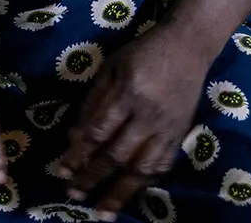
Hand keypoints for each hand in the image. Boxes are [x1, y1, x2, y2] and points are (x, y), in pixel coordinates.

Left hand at [53, 25, 211, 218]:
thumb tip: (73, 139)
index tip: (61, 171)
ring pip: (143, 167)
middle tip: (73, 194)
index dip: (78, 154)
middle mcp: (148, 114)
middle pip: (118, 154)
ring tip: (103, 212)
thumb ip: (92, 102)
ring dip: (120, 193)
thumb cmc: (143, 52)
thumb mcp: (111, 67)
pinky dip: (146, 183)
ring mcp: (167, 127)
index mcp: (128, 92)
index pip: (97, 131)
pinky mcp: (180, 134)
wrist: (188, 45)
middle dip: (93, 177)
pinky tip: (131, 195)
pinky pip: (163, 165)